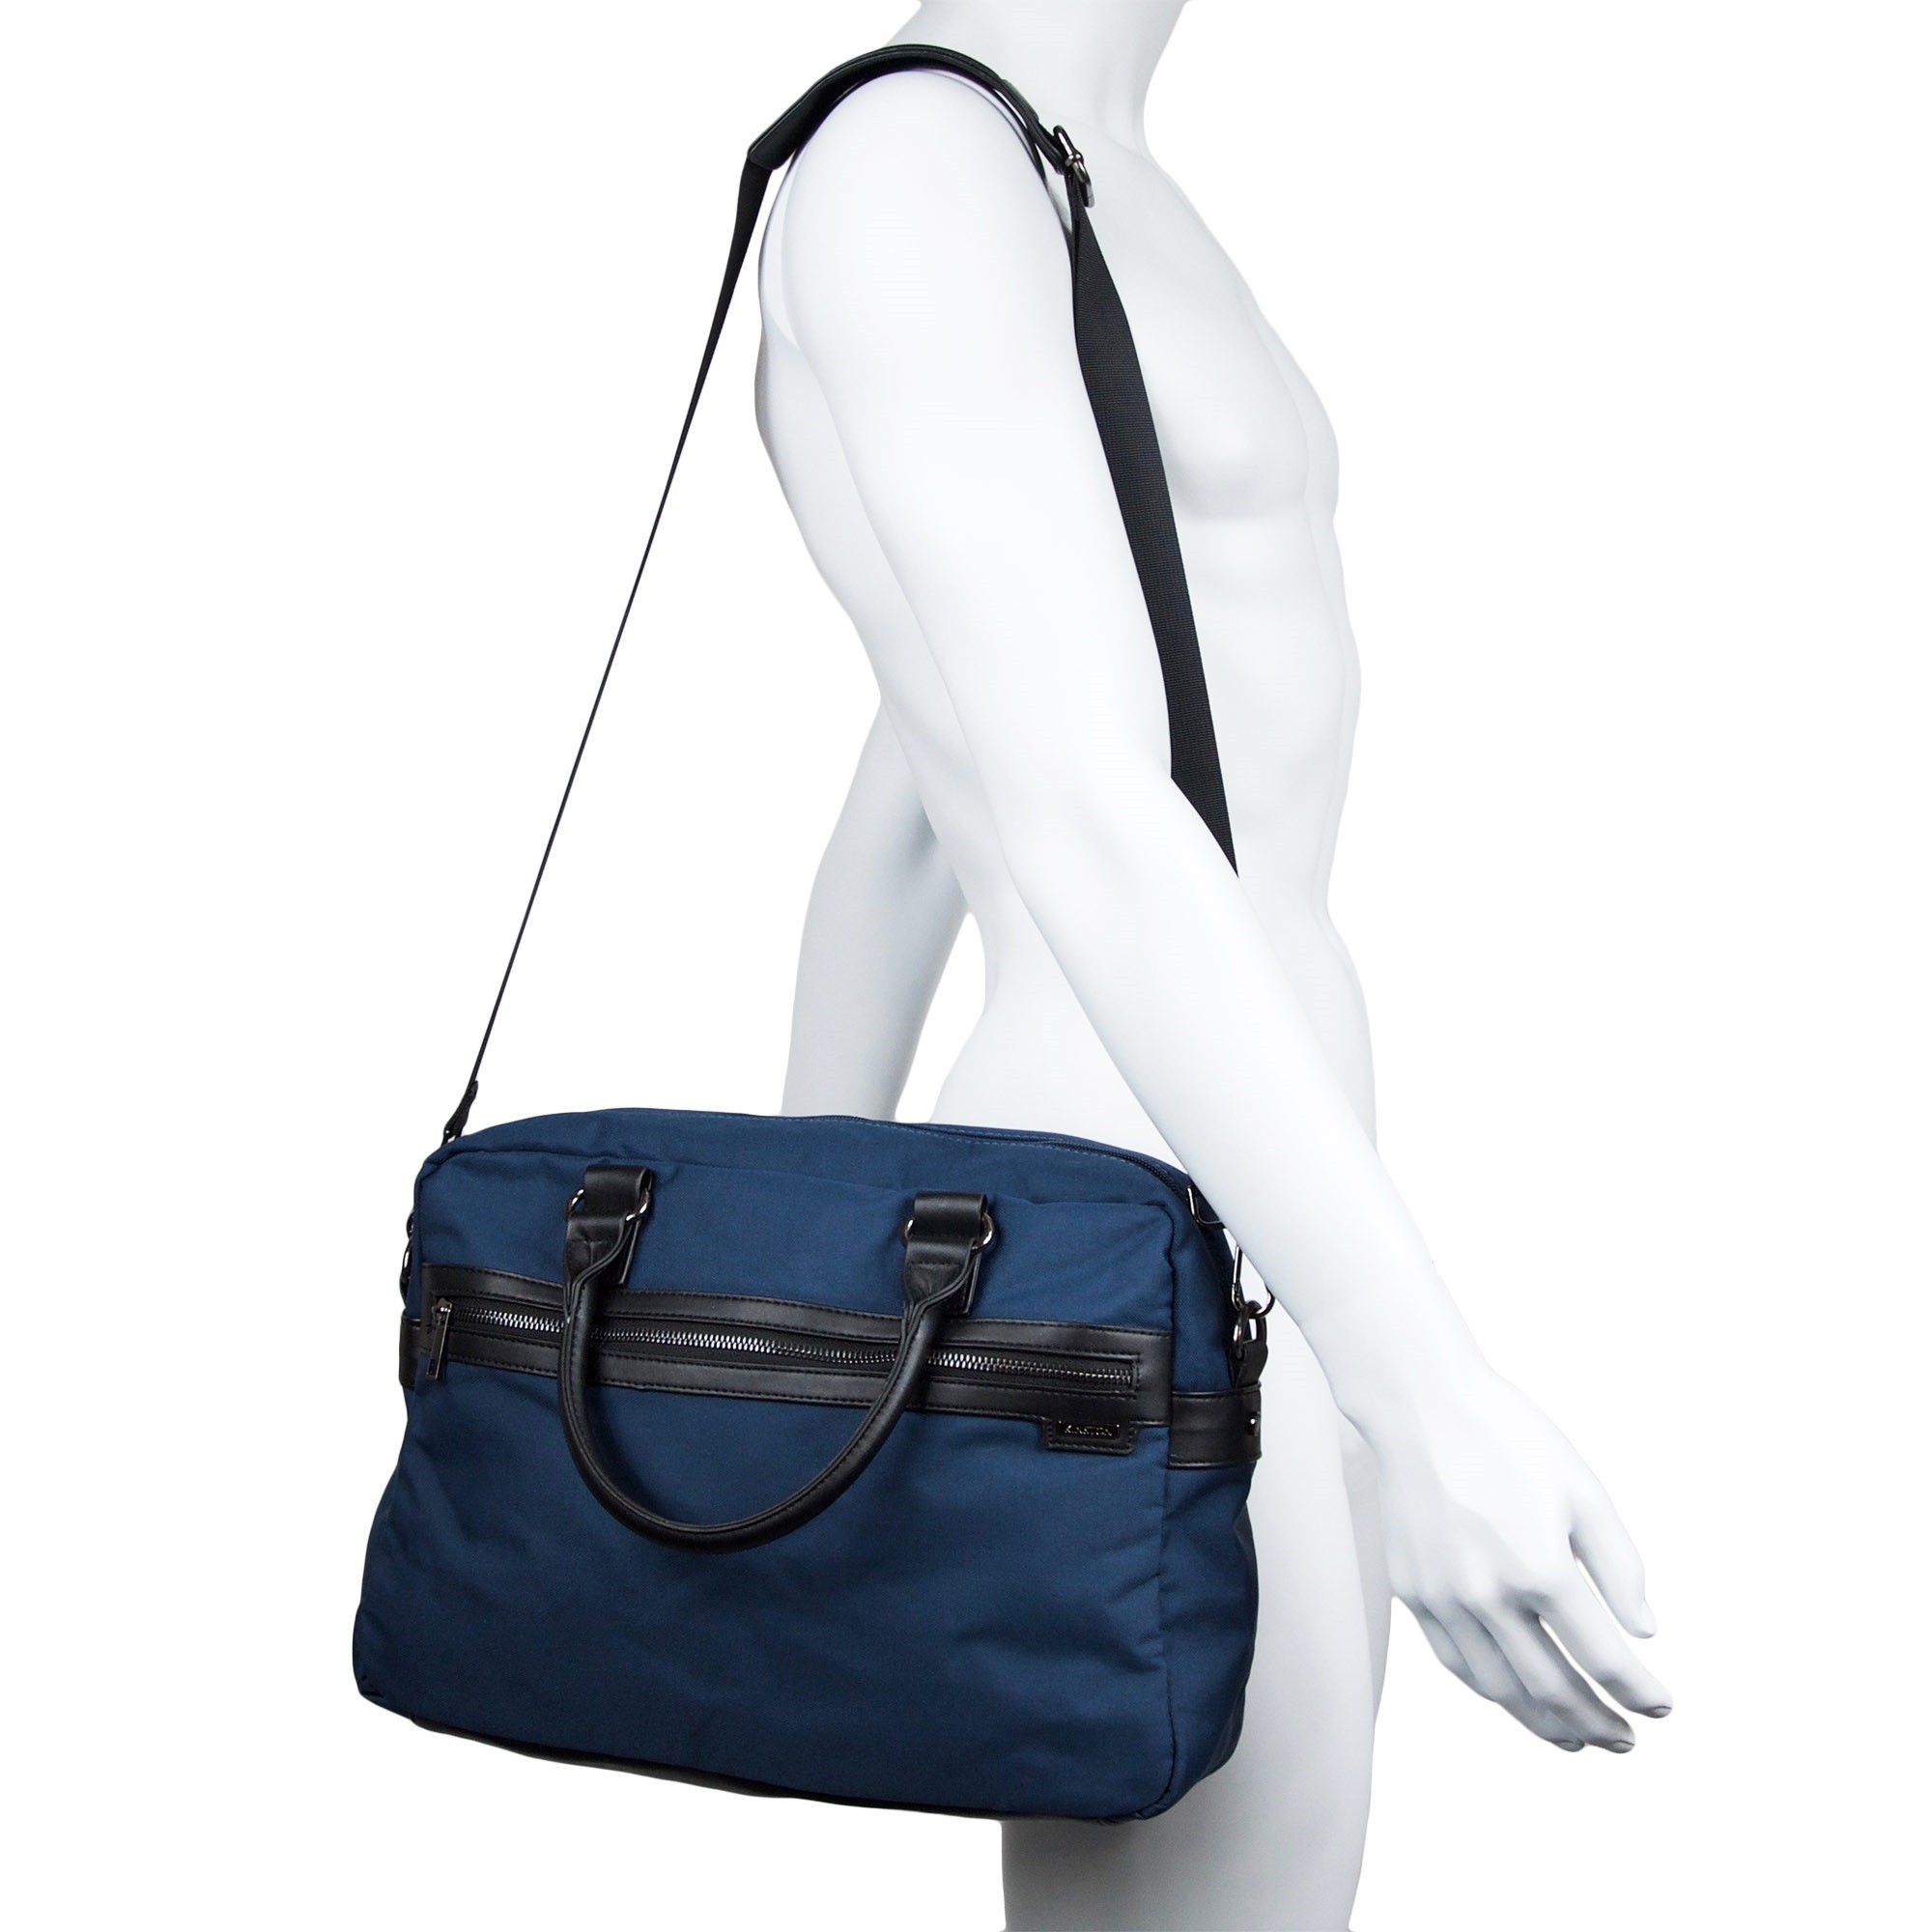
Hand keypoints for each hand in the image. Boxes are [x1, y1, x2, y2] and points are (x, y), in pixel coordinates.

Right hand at [1367, 1365, 1672, 1750]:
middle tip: (1626, 1741)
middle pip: (1553, 1688)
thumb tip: (1644, 1631)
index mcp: (1541, 1567)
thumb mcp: (1583, 1489)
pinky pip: (1457, 1663)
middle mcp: (1489, 1595)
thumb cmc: (1506, 1437)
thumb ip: (1620, 1565)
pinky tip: (1517, 1699)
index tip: (1661, 1707)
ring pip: (1501, 1689)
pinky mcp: (1414, 1593)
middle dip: (1598, 1722)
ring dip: (1546, 1724)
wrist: (1419, 1405)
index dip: (1638, 1692)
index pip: (1603, 1658)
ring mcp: (1445, 1599)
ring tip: (1578, 1738)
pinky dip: (1494, 1693)